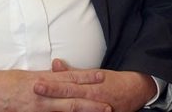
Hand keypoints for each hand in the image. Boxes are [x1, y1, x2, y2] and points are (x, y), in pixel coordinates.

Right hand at [0, 68, 110, 111]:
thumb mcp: (22, 76)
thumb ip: (41, 79)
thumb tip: (55, 76)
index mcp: (39, 80)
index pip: (68, 77)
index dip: (86, 77)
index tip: (102, 77)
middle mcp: (40, 94)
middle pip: (71, 97)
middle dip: (91, 101)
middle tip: (109, 104)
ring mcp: (35, 108)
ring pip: (64, 111)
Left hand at [32, 59, 156, 111]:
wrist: (135, 90)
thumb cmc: (110, 81)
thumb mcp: (92, 73)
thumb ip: (71, 72)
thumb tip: (55, 63)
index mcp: (89, 84)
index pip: (67, 83)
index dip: (52, 83)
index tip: (36, 82)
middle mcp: (93, 95)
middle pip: (69, 94)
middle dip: (53, 93)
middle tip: (36, 89)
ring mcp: (98, 107)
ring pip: (77, 108)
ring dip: (62, 108)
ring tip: (46, 108)